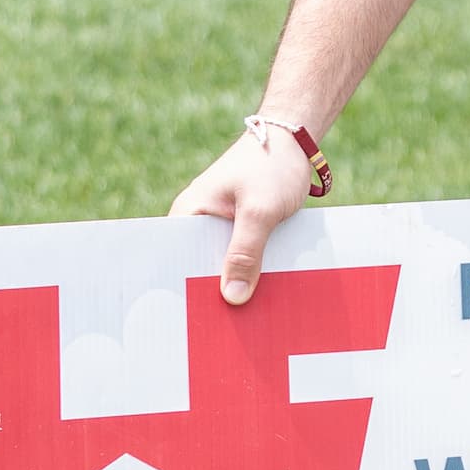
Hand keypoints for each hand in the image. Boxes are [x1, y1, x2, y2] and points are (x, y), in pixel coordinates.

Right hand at [170, 129, 311, 304]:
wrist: (296, 141)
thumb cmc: (272, 165)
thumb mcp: (260, 211)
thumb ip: (245, 252)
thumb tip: (232, 297)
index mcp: (189, 213)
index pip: (173, 260)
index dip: (183, 289)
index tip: (195, 321)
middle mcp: (199, 222)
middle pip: (200, 268)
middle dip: (214, 293)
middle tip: (227, 329)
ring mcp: (222, 226)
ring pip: (225, 266)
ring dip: (238, 283)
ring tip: (247, 319)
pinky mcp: (244, 230)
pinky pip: (243, 258)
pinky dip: (254, 271)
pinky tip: (265, 295)